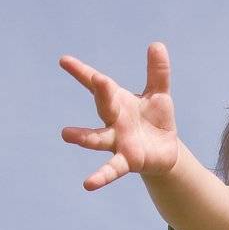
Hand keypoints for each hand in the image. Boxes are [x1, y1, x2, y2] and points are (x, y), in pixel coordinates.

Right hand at [59, 43, 178, 189]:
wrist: (164, 150)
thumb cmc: (155, 119)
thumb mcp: (159, 94)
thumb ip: (158, 73)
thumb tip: (157, 45)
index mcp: (118, 101)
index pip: (97, 84)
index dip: (81, 72)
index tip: (64, 61)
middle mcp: (113, 121)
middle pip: (104, 106)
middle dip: (101, 94)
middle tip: (95, 80)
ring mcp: (117, 141)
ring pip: (98, 139)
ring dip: (83, 137)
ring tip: (66, 134)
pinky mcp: (127, 161)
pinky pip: (112, 169)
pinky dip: (101, 176)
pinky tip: (88, 184)